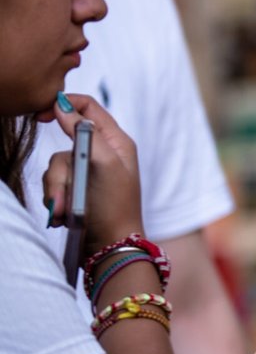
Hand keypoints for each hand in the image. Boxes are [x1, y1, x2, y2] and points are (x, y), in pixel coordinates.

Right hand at [37, 94, 143, 250]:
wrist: (111, 247)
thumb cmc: (114, 207)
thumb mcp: (105, 164)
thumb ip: (85, 133)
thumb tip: (62, 106)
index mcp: (116, 142)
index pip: (88, 108)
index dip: (64, 105)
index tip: (40, 115)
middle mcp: (102, 154)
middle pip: (64, 145)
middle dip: (59, 173)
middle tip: (64, 197)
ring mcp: (88, 174)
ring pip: (55, 169)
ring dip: (57, 193)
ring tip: (65, 212)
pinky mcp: (77, 192)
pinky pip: (54, 187)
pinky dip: (56, 201)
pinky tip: (63, 217)